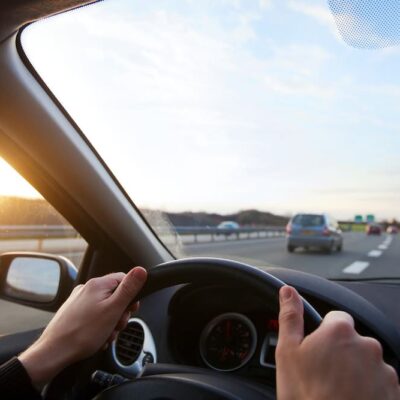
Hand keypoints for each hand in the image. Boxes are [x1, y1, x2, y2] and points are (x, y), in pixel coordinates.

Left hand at [19, 266, 146, 387]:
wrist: (54, 352)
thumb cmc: (83, 333)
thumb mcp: (113, 310)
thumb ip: (129, 289)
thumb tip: (141, 270)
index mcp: (97, 284)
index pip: (124, 279)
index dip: (131, 295)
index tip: (131, 309)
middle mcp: (86, 289)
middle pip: (115, 295)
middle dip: (120, 312)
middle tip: (117, 325)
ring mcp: (78, 301)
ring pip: (105, 307)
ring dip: (110, 322)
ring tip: (106, 335)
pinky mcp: (73, 313)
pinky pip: (94, 316)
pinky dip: (99, 326)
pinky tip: (97, 337)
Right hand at [276, 286, 399, 399]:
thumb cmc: (305, 395)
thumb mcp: (288, 352)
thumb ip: (290, 316)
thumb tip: (288, 291)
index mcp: (340, 331)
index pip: (336, 318)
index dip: (324, 333)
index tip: (317, 351)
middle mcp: (367, 346)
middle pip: (352, 340)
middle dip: (340, 352)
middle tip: (324, 375)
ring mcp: (384, 371)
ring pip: (366, 362)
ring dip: (355, 371)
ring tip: (337, 392)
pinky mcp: (393, 393)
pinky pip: (380, 383)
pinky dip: (369, 389)